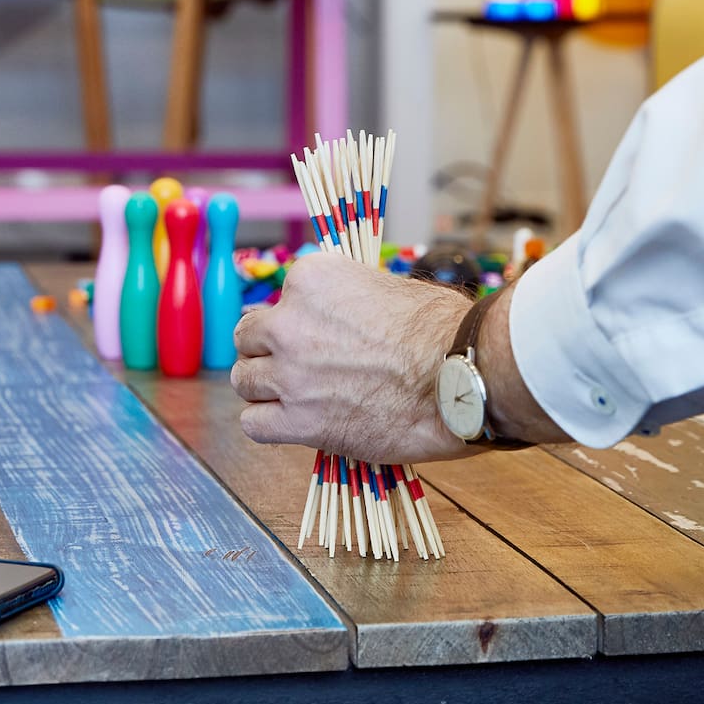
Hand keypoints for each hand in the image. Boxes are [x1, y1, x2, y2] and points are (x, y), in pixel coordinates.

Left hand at [231, 253, 474, 463]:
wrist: (459, 374)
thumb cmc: (440, 329)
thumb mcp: (387, 286)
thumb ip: (347, 298)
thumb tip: (338, 313)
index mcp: (311, 279)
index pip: (278, 297)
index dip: (296, 318)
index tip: (316, 332)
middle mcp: (289, 322)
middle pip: (248, 337)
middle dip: (269, 350)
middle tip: (298, 363)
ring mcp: (290, 373)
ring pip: (244, 380)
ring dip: (265, 387)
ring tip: (295, 394)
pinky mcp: (299, 420)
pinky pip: (253, 424)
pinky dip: (268, 423)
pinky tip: (292, 421)